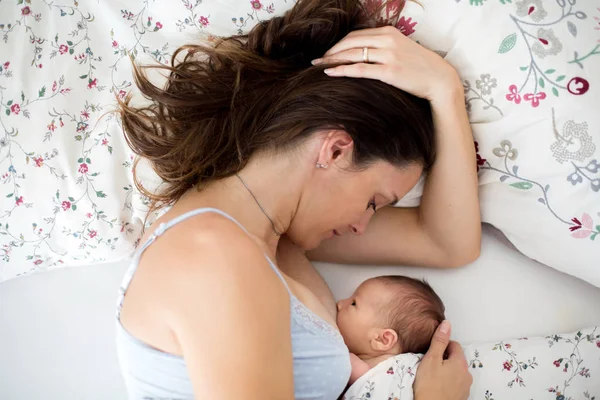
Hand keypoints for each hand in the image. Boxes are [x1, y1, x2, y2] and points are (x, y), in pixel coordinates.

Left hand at [312, 26, 460, 102]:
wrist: (440, 80)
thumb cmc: (421, 67)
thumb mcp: (402, 49)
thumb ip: (384, 46)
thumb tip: (364, 52)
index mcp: (389, 32)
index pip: (357, 35)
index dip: (339, 43)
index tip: (328, 52)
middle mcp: (387, 40)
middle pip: (351, 42)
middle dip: (332, 51)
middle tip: (318, 60)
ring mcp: (388, 55)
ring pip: (352, 54)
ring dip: (332, 60)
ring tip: (319, 67)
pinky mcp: (389, 72)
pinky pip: (360, 69)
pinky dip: (342, 70)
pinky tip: (330, 73)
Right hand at [413, 321, 472, 399]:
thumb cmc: (429, 385)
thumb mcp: (431, 359)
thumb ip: (439, 341)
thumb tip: (447, 324)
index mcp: (460, 362)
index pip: (454, 344)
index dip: (442, 346)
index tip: (432, 352)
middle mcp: (467, 374)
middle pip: (456, 358)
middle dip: (444, 358)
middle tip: (430, 364)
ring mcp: (465, 387)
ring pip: (456, 371)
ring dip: (447, 370)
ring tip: (433, 376)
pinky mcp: (461, 396)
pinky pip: (456, 383)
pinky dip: (448, 382)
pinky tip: (438, 385)